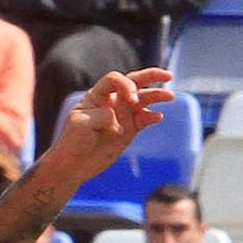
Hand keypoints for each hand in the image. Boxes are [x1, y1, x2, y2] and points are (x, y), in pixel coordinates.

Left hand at [51, 69, 172, 179]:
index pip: (116, 79)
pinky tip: (158, 117)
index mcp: (98, 95)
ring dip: (157, 96)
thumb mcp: (81, 124)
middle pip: (134, 82)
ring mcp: (122, 115)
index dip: (127, 85)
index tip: (131, 99)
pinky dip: (153, 116)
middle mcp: (112, 101)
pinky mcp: (129, 130)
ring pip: (143, 100)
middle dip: (151, 76)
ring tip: (170, 97)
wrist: (72, 166)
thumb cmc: (72, 142)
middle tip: (168, 76)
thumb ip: (103, 115)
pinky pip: (145, 119)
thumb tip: (120, 120)